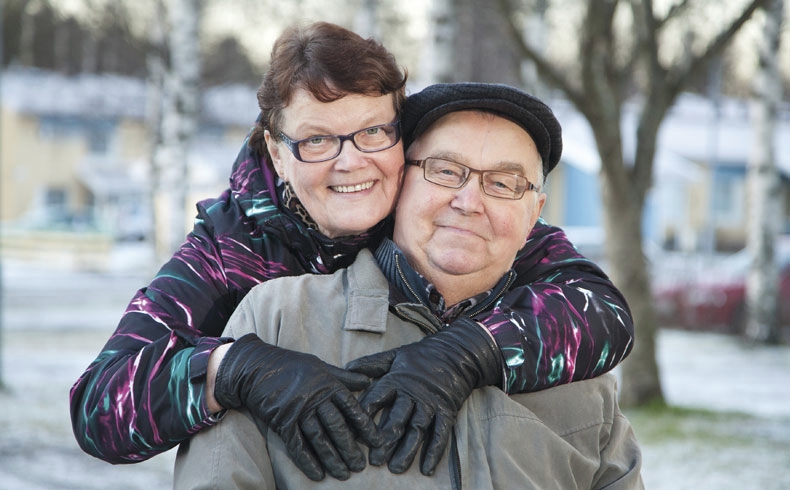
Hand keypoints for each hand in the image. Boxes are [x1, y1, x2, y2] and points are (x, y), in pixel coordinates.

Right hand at [214, 334, 381, 480]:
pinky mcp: (282, 421)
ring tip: (343, 474)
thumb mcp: (320, 365)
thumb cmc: (290, 364)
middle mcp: (315, 398)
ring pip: (319, 439)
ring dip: (332, 459)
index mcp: (328, 384)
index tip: (377, 442)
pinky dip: (307, 461)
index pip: (352, 408)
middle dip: (350, 448)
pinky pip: (296, 445)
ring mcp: (298, 410)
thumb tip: (368, 380)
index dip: (365, 426)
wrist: (255, 367)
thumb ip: (344, 376)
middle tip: (360, 466)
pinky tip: (317, 474)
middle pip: (337, 427)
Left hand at [346, 318, 501, 475]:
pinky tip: (426, 468)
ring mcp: (431, 404)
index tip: (354, 434)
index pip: (376, 399)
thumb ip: (372, 364)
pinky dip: (434, 452)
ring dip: (407, 450)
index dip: (364, 416)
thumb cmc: (422, 355)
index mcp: (396, 380)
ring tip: (395, 468)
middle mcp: (413, 393)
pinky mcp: (447, 411)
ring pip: (417, 430)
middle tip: (374, 460)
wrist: (456, 351)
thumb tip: (349, 368)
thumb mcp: (395, 355)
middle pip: (397, 419)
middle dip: (385, 440)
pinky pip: (441, 434)